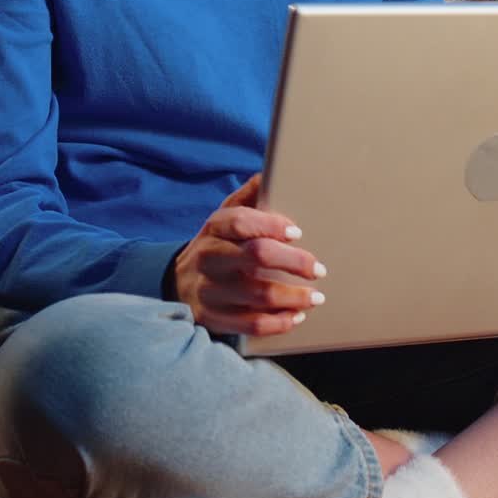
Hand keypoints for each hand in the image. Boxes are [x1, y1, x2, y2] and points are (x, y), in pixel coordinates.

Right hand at [173, 172, 326, 336]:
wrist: (180, 282)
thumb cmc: (216, 244)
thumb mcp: (224, 216)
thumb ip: (248, 196)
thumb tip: (269, 173)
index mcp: (214, 227)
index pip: (242, 222)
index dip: (272, 225)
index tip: (298, 232)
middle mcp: (210, 258)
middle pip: (256, 256)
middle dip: (294, 262)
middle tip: (318, 268)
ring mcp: (211, 290)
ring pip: (258, 294)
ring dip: (294, 297)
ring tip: (316, 296)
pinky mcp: (215, 317)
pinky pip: (252, 324)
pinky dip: (279, 322)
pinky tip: (297, 316)